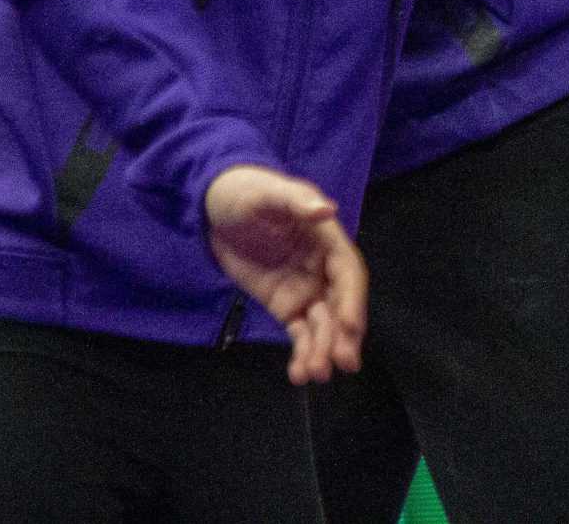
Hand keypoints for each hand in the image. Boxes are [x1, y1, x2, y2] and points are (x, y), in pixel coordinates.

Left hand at [203, 166, 367, 384]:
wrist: (216, 207)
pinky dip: (301, 353)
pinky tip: (298, 374)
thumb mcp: (268, 193)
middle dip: (342, 335)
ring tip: (313, 375)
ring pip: (322, 325)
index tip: (349, 328)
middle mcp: (323, 267)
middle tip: (339, 364)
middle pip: (340, 305)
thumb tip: (327, 208)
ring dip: (322, 350)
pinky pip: (300, 333)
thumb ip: (297, 201)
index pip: (349, 273)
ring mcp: (305, 288)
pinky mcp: (286, 305)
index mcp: (328, 239)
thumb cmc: (246, 191)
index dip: (352, 300)